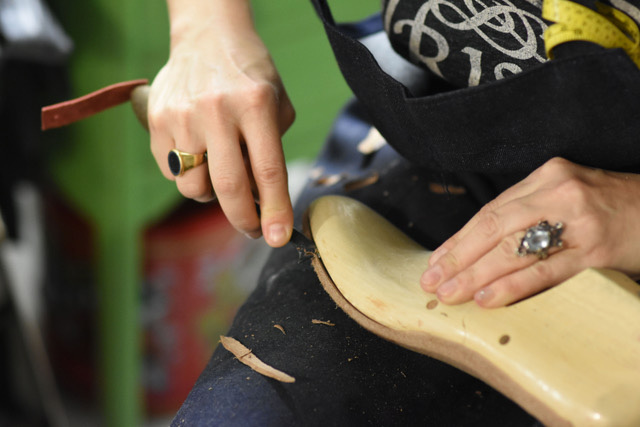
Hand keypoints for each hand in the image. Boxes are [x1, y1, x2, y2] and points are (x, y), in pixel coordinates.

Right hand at [148, 0, 294, 246]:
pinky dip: (189, 176)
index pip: (267, 169)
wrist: (208, 37)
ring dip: (212, 195)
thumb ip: (271, 150)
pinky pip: (172, 173)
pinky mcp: (157, 121)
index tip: (279, 238)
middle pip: (229, 187)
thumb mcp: (277, 104)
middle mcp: (216, 110)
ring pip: (194, 187)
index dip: (275, 210)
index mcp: (255, 104)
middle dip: (244, 221)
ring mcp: (182, 116)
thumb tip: (260, 201)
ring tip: (221, 174)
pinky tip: (198, 156)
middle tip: (254, 231)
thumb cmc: (250, 77)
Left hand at [420, 157, 639, 307]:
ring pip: (513, 249)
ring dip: (475, 275)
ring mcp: (577, 219)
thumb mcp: (567, 197)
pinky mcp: (594, 248)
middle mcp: (558, 191)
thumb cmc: (613, 209)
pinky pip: (545, 270)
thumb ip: (528, 214)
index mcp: (546, 176)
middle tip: (432, 281)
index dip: (459, 239)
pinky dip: (512, 285)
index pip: (490, 211)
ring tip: (450, 293)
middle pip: (493, 227)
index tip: (436, 261)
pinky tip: (487, 297)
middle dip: (458, 257)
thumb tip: (479, 250)